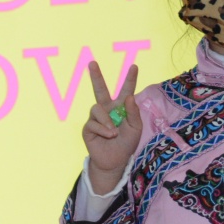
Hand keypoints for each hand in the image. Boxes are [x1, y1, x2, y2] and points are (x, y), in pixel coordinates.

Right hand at [82, 60, 140, 191]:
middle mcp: (107, 110)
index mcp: (121, 108)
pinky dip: (103, 129)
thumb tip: (128, 97)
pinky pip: (93, 123)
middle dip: (96, 76)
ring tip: (114, 132)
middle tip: (92, 63)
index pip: (125, 91)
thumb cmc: (126, 144)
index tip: (134, 66)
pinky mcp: (88, 128)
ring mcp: (96, 118)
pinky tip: (108, 136)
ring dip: (107, 121)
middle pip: (100, 90)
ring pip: (97, 108)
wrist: (115, 161)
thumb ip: (133, 113)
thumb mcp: (136, 128)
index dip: (130, 79)